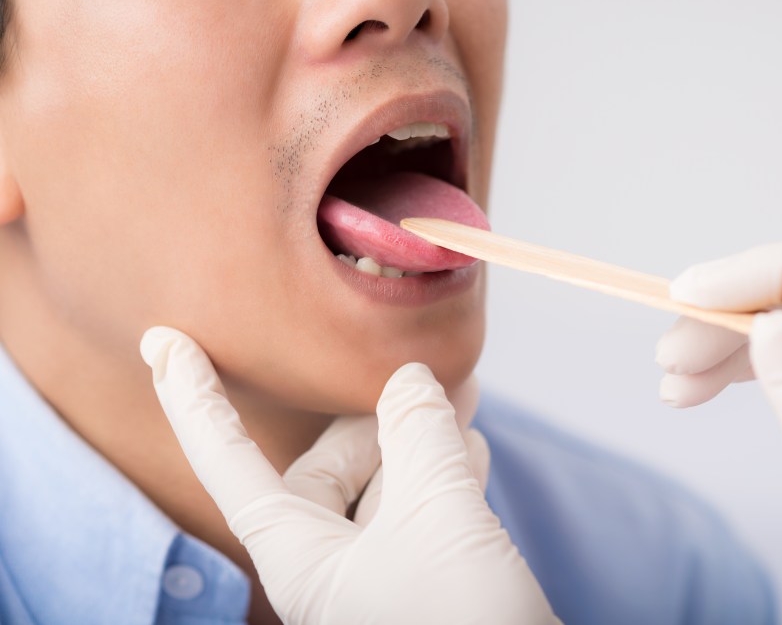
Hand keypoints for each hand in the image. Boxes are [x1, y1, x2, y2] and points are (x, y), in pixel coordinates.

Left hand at [141, 327, 556, 624]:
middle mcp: (328, 569)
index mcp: (299, 561)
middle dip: (372, 420)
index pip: (228, 464)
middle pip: (326, 469)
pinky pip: (420, 513)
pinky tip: (471, 444)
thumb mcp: (438, 520)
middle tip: (420, 377)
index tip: (163, 343)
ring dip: (417, 442)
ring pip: (382, 489)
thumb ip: (419, 439)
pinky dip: (441, 473)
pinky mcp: (422, 585)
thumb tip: (411, 380)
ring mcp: (376, 580)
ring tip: (458, 398)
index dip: (194, 399)